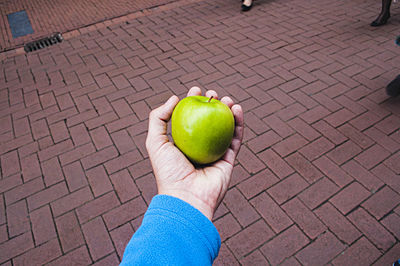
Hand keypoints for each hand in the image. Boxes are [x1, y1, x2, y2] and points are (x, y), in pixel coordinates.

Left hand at [145, 87, 243, 219]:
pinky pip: (236, 139)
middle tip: (212, 93)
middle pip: (208, 121)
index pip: (189, 118)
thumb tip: (175, 98)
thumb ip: (158, 117)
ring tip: (226, 98)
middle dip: (211, 104)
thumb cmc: (168, 171)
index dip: (193, 102)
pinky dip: (239, 123)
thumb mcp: (155, 142)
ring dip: (227, 110)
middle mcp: (200, 148)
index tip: (195, 90)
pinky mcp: (229, 160)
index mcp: (183, 144)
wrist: (187, 198)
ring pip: (225, 127)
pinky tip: (237, 108)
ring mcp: (215, 153)